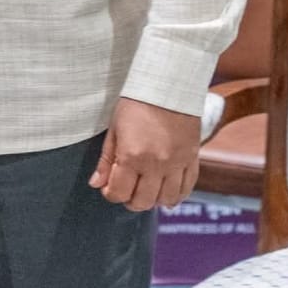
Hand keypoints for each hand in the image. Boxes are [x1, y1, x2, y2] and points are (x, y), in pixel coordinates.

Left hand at [89, 97, 201, 211]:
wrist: (168, 86)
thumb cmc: (136, 104)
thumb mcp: (114, 129)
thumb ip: (106, 160)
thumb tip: (96, 184)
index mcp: (132, 156)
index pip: (119, 192)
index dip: (110, 194)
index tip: (108, 187)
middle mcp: (156, 164)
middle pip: (143, 202)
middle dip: (130, 200)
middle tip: (125, 191)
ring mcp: (177, 164)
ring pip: (167, 200)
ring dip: (154, 200)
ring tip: (145, 191)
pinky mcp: (192, 160)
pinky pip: (187, 188)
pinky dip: (176, 195)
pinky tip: (166, 192)